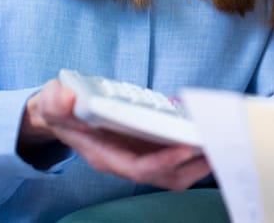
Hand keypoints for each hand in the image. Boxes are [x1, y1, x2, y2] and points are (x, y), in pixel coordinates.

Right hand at [20, 79, 209, 189]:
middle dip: (193, 165)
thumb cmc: (62, 109)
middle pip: (166, 175)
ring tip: (220, 138)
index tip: (187, 148)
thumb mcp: (53, 101)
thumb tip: (67, 99)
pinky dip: (192, 143)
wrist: (63, 113)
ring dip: (198, 158)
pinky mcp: (148, 144)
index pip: (139, 168)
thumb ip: (57, 101)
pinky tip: (202, 123)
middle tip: (218, 144)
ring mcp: (139, 153)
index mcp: (105, 154)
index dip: (164, 161)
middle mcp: (126, 159)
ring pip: (175, 169)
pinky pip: (175, 151)